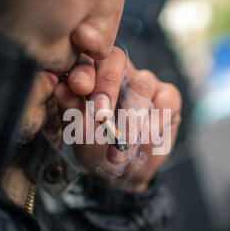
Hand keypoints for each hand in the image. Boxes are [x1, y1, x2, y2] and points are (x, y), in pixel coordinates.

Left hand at [54, 47, 181, 191]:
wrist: (121, 173)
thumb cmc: (96, 147)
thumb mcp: (79, 133)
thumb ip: (72, 111)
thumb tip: (61, 88)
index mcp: (93, 73)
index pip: (88, 57)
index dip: (84, 69)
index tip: (78, 87)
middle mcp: (120, 72)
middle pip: (116, 61)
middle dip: (107, 87)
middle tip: (101, 116)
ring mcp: (146, 82)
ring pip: (142, 85)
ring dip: (131, 118)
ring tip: (122, 145)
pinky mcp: (168, 98)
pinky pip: (166, 102)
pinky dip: (154, 122)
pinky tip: (144, 140)